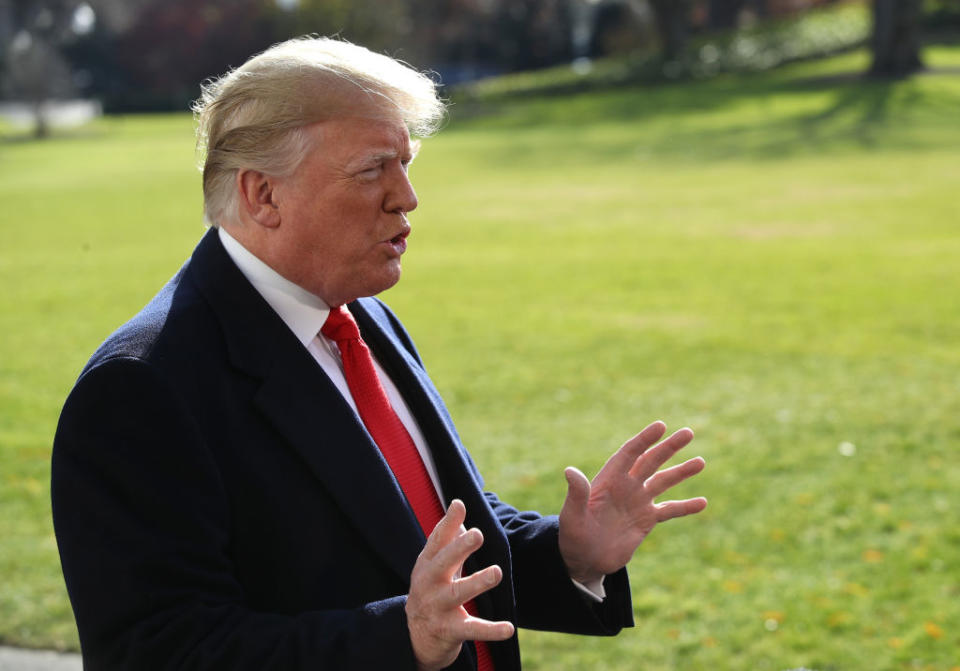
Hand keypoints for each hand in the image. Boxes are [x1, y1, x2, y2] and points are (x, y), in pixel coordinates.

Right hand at [406, 500, 514, 670]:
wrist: (415, 637)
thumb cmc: (431, 591)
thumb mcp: (434, 564)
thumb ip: (447, 538)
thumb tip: (458, 507)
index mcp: (427, 564)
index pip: (436, 541)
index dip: (447, 523)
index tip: (459, 505)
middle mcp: (429, 584)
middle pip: (443, 563)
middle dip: (459, 548)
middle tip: (477, 534)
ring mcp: (438, 607)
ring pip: (457, 593)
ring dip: (477, 582)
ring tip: (497, 572)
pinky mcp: (449, 630)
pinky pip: (472, 629)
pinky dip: (490, 630)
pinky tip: (508, 627)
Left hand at [558, 421, 706, 583]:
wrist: (584, 559)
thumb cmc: (572, 535)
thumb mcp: (572, 515)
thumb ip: (577, 494)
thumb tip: (570, 471)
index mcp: (608, 479)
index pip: (629, 454)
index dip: (644, 439)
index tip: (660, 426)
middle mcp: (626, 486)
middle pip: (650, 461)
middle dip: (668, 447)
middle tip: (688, 433)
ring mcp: (638, 501)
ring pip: (663, 481)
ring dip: (681, 472)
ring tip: (700, 462)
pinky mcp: (646, 520)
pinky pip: (670, 510)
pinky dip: (686, 507)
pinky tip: (703, 503)